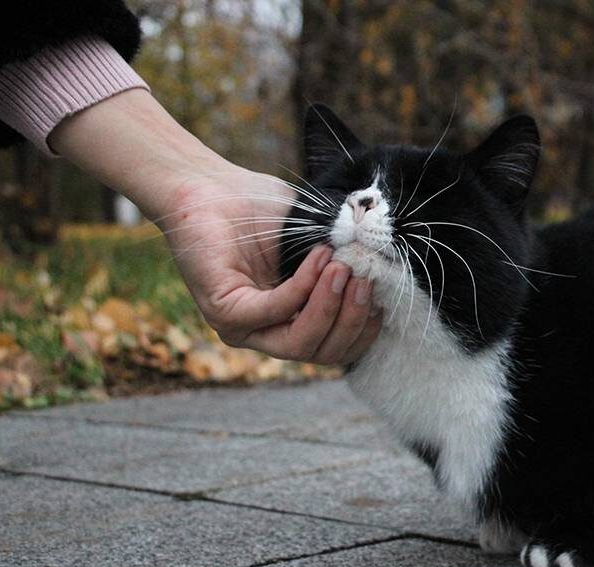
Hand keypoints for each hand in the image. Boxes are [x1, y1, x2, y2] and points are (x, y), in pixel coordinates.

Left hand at [156, 168, 382, 363]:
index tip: (383, 297)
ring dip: (330, 307)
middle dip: (352, 319)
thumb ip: (345, 260)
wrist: (208, 186)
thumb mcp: (316, 238)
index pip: (337, 348)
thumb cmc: (260, 210)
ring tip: (343, 268)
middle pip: (324, 353)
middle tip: (364, 278)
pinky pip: (275, 311)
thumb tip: (385, 272)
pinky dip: (303, 287)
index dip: (364, 329)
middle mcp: (267, 333)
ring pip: (300, 344)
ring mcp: (244, 329)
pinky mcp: (225, 312)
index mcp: (292, 322)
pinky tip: (319, 257)